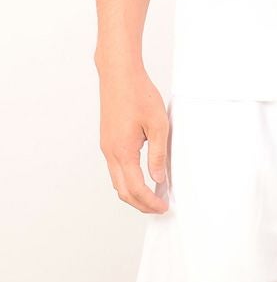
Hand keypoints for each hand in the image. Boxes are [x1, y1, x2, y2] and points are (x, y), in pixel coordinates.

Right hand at [96, 62, 169, 213]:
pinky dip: (128, 179)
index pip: (136, 188)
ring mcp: (107, 147)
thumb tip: (159, 178)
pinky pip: (116, 168)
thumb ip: (158, 154)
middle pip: (122, 191)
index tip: (164, 206)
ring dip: (133, 193)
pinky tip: (142, 176)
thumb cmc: (139, 94)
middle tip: (159, 207)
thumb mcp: (158, 125)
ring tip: (153, 195)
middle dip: (141, 204)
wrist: (119, 74)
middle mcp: (110, 152)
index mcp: (123, 151)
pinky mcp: (108, 140)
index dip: (150, 202)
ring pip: (117, 181)